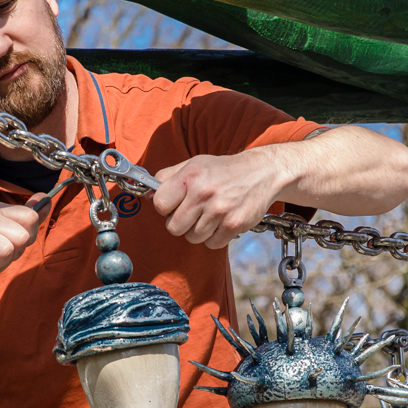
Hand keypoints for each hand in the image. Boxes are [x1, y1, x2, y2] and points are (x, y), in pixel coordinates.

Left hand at [152, 148, 291, 248]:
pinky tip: (221, 222)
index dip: (165, 206)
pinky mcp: (234, 224)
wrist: (261, 172)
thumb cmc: (224, 170)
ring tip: (209, 215)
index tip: (175, 204)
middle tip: (192, 212)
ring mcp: (220, 211)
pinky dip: (214, 237)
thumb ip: (167, 177)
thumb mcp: (194, 164)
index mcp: (190, 176)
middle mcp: (203, 193)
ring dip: (198, 231)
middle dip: (180, 222)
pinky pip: (212, 244)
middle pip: (174, 227)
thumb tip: (147, 193)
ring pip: (192, 237)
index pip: (159, 204)